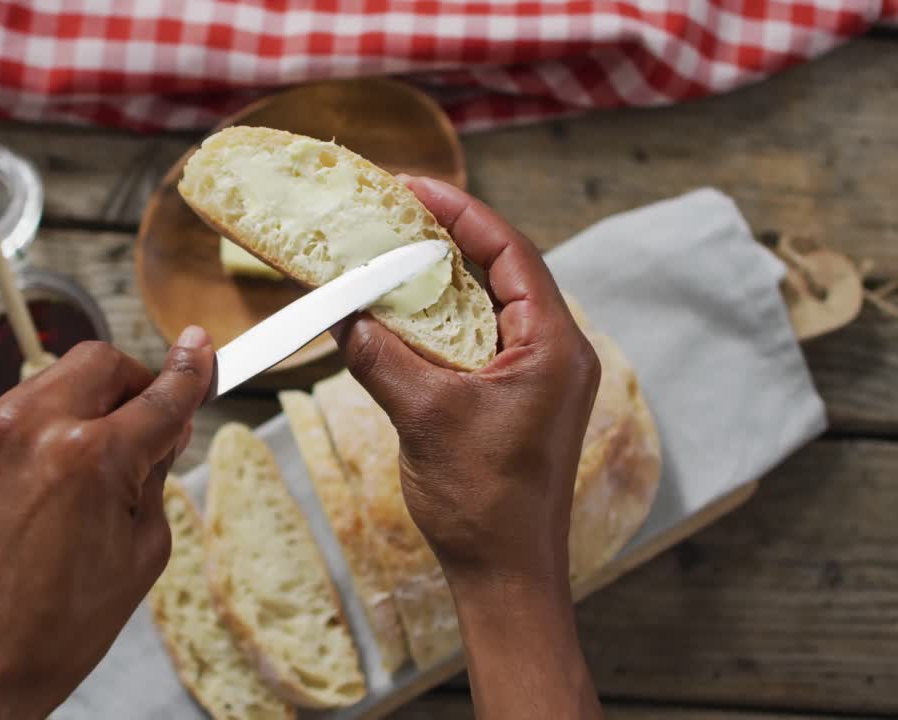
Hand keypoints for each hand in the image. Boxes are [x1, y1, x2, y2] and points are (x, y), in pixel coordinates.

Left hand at [0, 330, 213, 718]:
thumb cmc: (58, 624)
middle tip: (148, 424)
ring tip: (96, 463)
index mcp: (91, 458)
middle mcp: (36, 428)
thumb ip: (157, 472)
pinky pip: (24, 408)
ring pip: (60, 377)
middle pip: (104, 362)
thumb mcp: (143, 550)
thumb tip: (166, 423)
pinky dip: (52, 423)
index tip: (203, 350)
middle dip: (136, 383)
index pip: (160, 395)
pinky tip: (56, 476)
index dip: (192, 371)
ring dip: (92, 402)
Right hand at [334, 177, 602, 719]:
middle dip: (448, 237)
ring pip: (489, 305)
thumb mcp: (424, 418)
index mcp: (553, 346)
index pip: (511, 253)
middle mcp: (555, 352)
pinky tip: (401, 313)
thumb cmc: (483, 503)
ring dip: (442, 279)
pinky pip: (479, 340)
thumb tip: (341, 310)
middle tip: (393, 211)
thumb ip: (380, 356)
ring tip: (391, 252)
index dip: (462, 212)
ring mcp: (539, 376)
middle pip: (503, 270)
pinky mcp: (518, 398)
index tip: (413, 186)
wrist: (506, 574)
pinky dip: (441, 320)